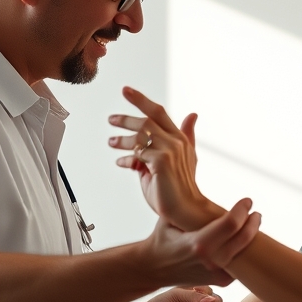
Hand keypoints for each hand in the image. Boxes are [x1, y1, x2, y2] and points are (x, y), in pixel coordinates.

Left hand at [109, 87, 221, 230]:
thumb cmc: (177, 188)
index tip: (126, 90)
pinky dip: (127, 158)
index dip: (141, 100)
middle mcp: (177, 141)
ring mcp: (170, 150)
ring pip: (141, 134)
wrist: (185, 211)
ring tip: (111, 142)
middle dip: (126, 118)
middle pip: (148, 119)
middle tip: (111, 119)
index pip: (159, 112)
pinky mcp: (162, 162)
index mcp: (179, 138)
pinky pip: (138, 153)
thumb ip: (172, 140)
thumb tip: (190, 117)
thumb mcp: (175, 160)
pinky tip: (121, 162)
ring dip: (123, 138)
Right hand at [141, 198, 262, 287]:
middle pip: (244, 239)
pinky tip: (242, 240)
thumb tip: (209, 188)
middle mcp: (210, 260)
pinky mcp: (221, 281)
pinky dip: (242, 250)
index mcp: (198, 243)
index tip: (248, 200)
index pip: (230, 224)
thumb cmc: (162, 238)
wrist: (154, 266)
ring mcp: (217, 273)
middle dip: (253, 223)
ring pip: (244, 252)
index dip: (242, 210)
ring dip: (251, 236)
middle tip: (255, 213)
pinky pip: (239, 264)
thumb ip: (189, 206)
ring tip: (251, 223)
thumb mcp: (171, 217)